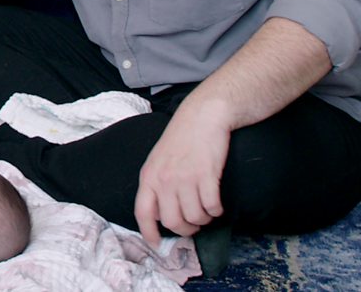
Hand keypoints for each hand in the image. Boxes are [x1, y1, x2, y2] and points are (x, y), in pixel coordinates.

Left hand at [133, 105, 228, 245]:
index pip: (143, 212)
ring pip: (195, 217)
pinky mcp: (206, 175)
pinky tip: (217, 204)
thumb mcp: (159, 160)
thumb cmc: (182, 138)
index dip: (149, 232)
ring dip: (204, 220)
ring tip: (207, 211)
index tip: (156, 244)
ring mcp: (185, 178)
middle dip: (187, 229)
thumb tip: (161, 214)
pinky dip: (217, 211)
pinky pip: (212, 207)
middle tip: (195, 223)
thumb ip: (157, 184)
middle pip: (173, 222)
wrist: (203, 116)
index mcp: (149, 176)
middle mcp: (164, 179)